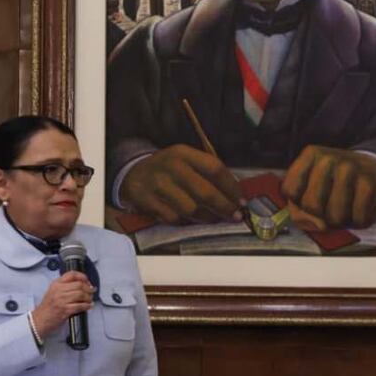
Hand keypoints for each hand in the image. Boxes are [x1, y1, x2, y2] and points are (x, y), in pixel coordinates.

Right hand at [30, 272, 94, 336]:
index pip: (71, 274)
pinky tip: (88, 306)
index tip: (87, 281)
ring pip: (81, 294)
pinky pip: (80, 305)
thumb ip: (64, 286)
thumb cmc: (48, 307)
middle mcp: (58, 290)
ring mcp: (61, 300)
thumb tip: (82, 283)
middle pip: (79, 285)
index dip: (82, 276)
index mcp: (56, 284)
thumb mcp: (53, 291)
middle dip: (88, 288)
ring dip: (88, 297)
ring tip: (89, 299)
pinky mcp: (65, 310)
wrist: (40, 319)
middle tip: (92, 291)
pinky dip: (87, 306)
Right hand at [120, 144, 244, 224]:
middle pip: (205, 192)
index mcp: (183, 153)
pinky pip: (174, 219)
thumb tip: (236, 196)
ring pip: (191, 209)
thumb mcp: (186, 161)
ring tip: (215, 218)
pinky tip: (192, 220)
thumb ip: (208, 174)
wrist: (133, 174)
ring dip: (208, 217)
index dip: (231, 187)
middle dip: (224, 207)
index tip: (242, 201)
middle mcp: (170, 167)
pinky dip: (187, 222)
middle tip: (235, 216)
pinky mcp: (147, 202)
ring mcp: (157, 185)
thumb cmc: (169, 170)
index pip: (214, 169)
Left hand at [281, 145, 375, 228]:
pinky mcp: (370, 183)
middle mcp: (329, 159)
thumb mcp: (313, 189)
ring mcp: (351, 169)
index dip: (299, 204)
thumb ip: (301, 211)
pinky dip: (359, 221)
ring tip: (346, 209)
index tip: (309, 199)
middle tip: (330, 209)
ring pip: (335, 216)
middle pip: (311, 205)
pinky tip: (360, 208)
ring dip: (342, 221)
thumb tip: (315, 224)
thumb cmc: (339, 184)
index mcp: (311, 155)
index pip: (290, 190)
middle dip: (321, 216)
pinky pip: (357, 219)